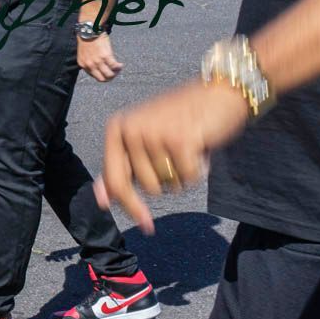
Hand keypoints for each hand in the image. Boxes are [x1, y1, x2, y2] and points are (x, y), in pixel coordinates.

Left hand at [78, 34, 123, 81]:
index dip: (102, 75)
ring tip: (118, 68)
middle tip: (114, 73)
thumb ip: (89, 61)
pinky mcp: (106, 56)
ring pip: (109, 75)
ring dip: (115, 73)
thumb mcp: (84, 54)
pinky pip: (114, 66)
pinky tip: (120, 65)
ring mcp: (98, 62)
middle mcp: (90, 65)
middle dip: (110, 77)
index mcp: (83, 65)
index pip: (95, 77)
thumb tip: (98, 67)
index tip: (107, 71)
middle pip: (102, 79)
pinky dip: (119, 67)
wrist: (89, 30)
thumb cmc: (87, 40)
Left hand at [93, 80, 251, 234]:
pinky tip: (201, 147)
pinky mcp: (180, 140)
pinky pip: (189, 178)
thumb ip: (121, 168)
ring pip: (170, 185)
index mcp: (117, 128)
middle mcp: (131, 129)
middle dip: (168, 178)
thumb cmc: (180, 118)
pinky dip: (200, 170)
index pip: (115, 180)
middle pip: (149, 188)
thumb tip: (100, 200)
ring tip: (188, 146)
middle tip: (177, 150)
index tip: (147, 226)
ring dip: (184, 173)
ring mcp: (154, 134)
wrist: (219, 92)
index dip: (130, 206)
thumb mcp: (144, 139)